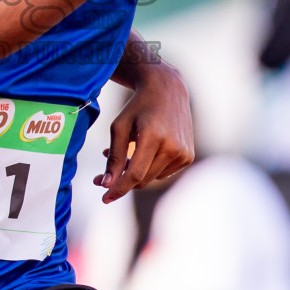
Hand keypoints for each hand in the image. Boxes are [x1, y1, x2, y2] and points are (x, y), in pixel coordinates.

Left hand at [94, 62, 194, 202]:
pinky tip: (141, 153)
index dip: (119, 189)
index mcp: (153, 136)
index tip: (104, 198)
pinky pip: (163, 173)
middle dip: (121, 181)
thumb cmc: (138, 107)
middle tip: (101, 178)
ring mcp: (183, 152)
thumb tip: (106, 184)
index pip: (135, 174)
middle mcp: (172, 146)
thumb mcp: (119, 127)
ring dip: (135, 173)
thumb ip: (114, 157)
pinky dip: (149, 168)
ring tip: (124, 156)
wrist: (167, 91)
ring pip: (152, 178)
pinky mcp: (188, 156)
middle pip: (143, 179)